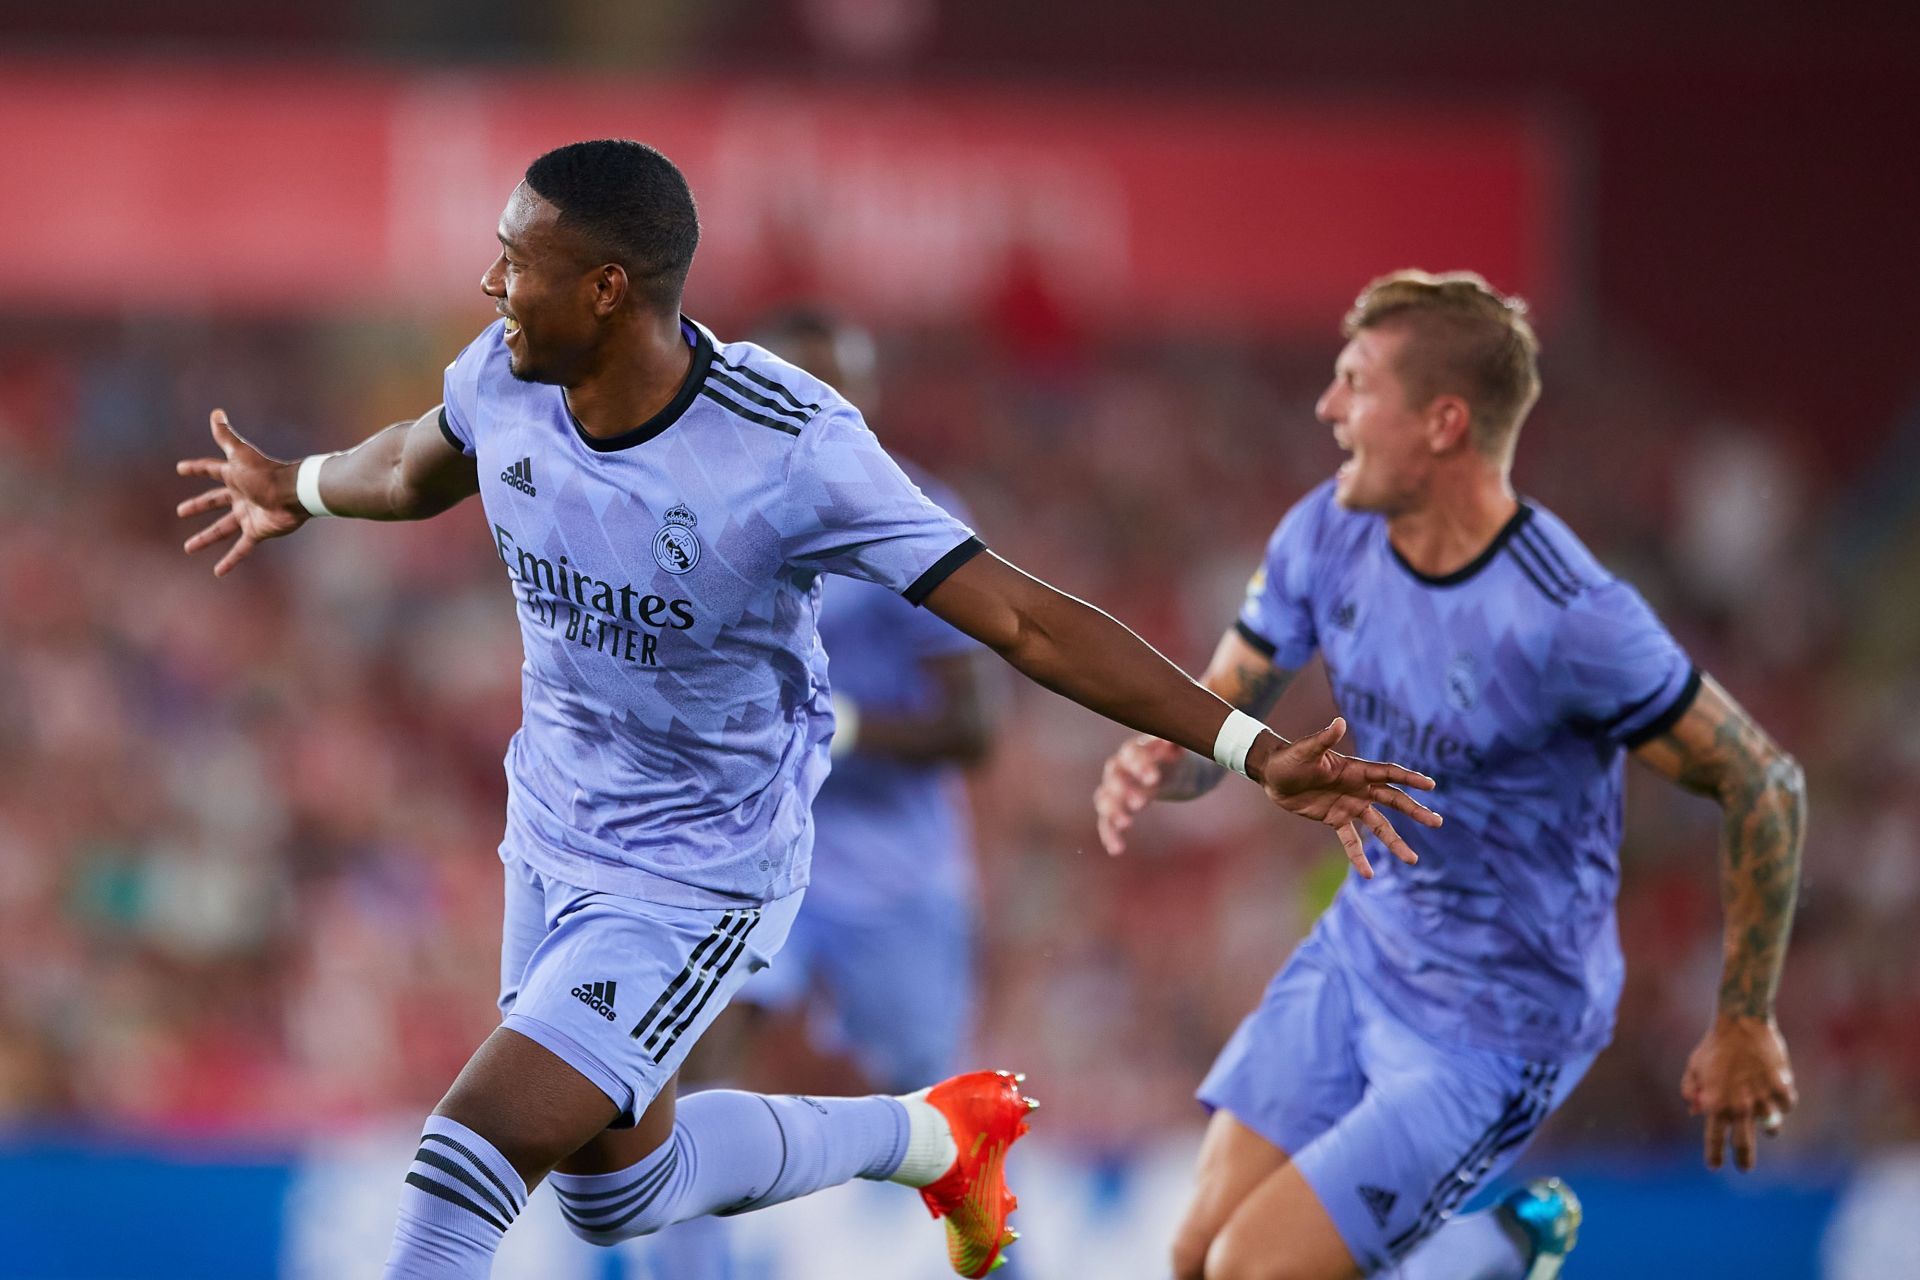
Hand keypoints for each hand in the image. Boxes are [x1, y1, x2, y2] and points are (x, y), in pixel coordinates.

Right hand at [176, 410, 305, 574]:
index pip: (211, 470)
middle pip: (214, 502)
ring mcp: (248, 514)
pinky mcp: (257, 531)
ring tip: (188, 548)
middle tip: (181, 512)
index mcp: (235, 476)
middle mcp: (241, 495)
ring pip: (222, 529)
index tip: (181, 469)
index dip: (197, 468)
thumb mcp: (240, 454)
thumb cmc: (266, 472)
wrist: (293, 493)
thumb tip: (216, 412)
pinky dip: (231, 560)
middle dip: (198, 506)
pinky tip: (218, 572)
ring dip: (205, 538)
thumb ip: (226, 435)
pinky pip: (242, 549)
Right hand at [1094, 735, 1189, 854]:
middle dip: (1125, 790)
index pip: (1131, 753)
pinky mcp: (1116, 809)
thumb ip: (1178, 743)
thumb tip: (1175, 740)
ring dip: (1113, 811)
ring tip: (1126, 823)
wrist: (1178, 771)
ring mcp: (1115, 789)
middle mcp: (1120, 768)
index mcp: (1136, 749)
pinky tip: (1116, 850)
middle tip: (1140, 803)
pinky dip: (1110, 835)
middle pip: (1115, 777)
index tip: (1154, 779)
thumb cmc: (1178, 757)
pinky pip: (1107, 822)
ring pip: (1105, 799)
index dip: (1140, 765)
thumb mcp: (1182, 749)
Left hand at [1251, 717, 1440, 876]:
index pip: (1389, 774)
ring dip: (1395, 842)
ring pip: (1379, 826)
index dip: (1409, 778)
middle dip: (1415, 811)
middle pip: (1393, 801)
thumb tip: (1339, 723)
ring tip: (1412, 860)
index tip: (1431, 785)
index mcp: (1356, 770)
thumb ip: (1324, 739)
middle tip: (1437, 822)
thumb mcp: (1306, 750)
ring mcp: (1349, 805)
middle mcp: (1358, 788)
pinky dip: (1359, 857)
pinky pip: (1351, 841)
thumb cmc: (1290, 758)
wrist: (1272, 775)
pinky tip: (1369, 874)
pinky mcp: (1336, 819)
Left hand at [1682, 1014, 1795, 1171]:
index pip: (1714, 1139)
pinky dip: (1781, 1103)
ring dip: (1768, 1126)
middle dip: (1745, 1160)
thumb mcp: (1694, 1067)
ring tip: (1765, 1120)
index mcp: (1716, 1104)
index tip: (1715, 1166)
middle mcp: (1740, 1107)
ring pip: (1771, 1127)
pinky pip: (1786, 1106)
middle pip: (1745, 1145)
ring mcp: (1763, 1099)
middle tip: (1744, 1168)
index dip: (1714, 1155)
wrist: (1741, 1023)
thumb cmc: (1714, 1045)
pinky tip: (1776, 1091)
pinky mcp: (1782, 1089)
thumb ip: (1692, 1091)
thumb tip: (1696, 1112)